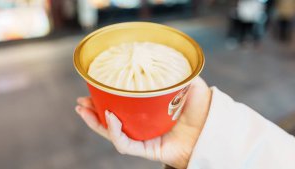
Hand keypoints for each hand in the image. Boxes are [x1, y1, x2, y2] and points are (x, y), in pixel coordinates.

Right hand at [75, 76, 211, 168]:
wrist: (214, 129)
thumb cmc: (203, 109)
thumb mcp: (189, 83)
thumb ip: (178, 71)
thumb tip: (166, 55)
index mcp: (148, 111)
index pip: (121, 106)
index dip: (105, 99)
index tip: (93, 89)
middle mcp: (143, 125)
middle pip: (111, 120)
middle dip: (93, 111)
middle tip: (81, 101)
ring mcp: (144, 139)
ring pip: (113, 133)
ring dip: (95, 122)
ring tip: (83, 109)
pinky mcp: (147, 150)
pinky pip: (126, 144)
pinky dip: (114, 132)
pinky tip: (109, 117)